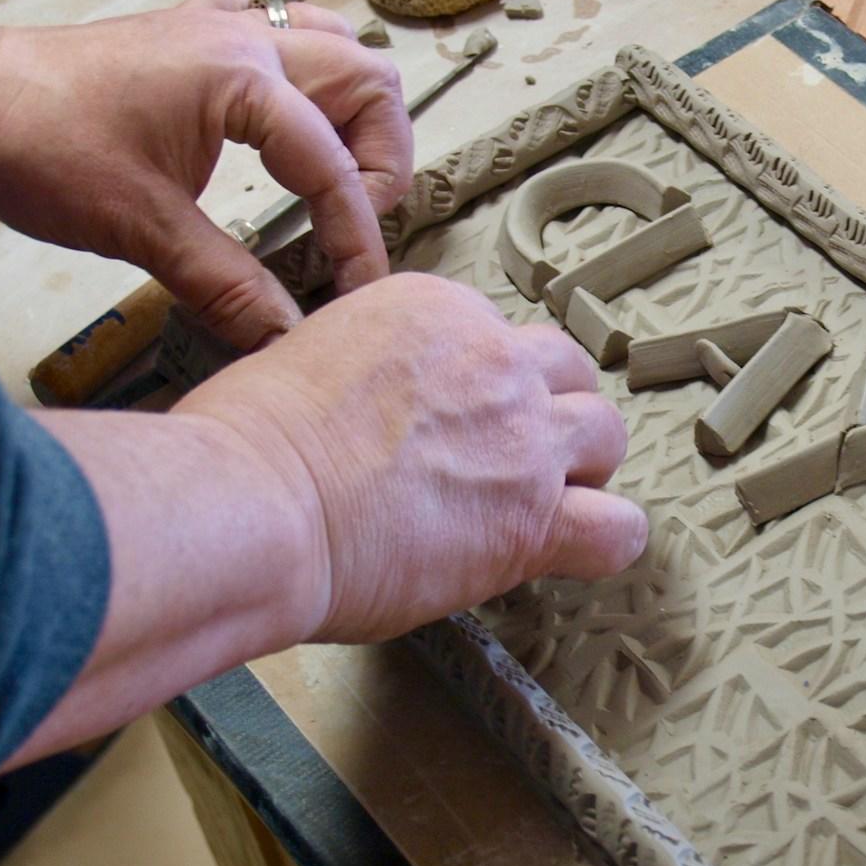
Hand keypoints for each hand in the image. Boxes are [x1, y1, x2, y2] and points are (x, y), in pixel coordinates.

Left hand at [0, 0, 410, 348]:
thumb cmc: (35, 146)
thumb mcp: (141, 230)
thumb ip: (227, 284)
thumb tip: (285, 335)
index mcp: (241, 79)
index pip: (334, 165)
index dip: (356, 239)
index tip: (355, 294)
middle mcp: (243, 40)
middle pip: (370, 82)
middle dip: (381, 161)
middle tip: (351, 225)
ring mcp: (217, 28)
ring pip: (335, 49)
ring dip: (353, 115)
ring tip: (333, 180)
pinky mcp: (190, 36)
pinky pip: (280, 37)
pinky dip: (304, 80)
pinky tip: (283, 125)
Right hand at [175, 272, 648, 641]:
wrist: (252, 501)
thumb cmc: (248, 445)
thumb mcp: (306, 358)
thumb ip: (364, 373)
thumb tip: (367, 412)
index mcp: (435, 312)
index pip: (498, 340)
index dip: (484, 392)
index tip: (457, 428)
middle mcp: (492, 361)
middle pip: (568, 374)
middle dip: (548, 416)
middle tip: (511, 462)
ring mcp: (523, 438)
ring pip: (605, 436)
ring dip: (582, 472)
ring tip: (543, 506)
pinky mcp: (534, 519)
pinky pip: (617, 530)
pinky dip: (604, 543)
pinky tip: (574, 554)